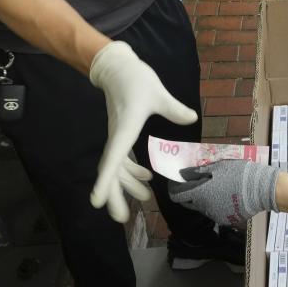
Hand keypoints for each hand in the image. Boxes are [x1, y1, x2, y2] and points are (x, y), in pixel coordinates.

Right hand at [89, 41, 197, 222]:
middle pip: (111, 172)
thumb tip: (191, 118)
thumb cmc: (135, 80)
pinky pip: (122, 159)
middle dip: (115, 195)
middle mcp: (117, 137)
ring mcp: (118, 137)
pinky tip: (147, 177)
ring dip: (127, 185)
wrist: (117, 68)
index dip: (105, 181)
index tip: (96, 203)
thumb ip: (173, 108)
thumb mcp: (158, 93)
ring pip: (117, 168)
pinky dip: (132, 171)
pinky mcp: (121, 134)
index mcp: (124, 130)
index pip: (113, 159)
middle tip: (122, 218)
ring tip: (144, 199)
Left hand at [169, 160, 279, 227]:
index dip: (174, 188)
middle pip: (188, 202)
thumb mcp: (219, 167)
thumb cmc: (239, 174)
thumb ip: (198, 172)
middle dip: (187, 193)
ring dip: (203, 198)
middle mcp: (204, 207)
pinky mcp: (224, 220)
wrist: (261, 190)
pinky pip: (214, 211)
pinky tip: (226, 195)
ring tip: (216, 187)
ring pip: (201, 207)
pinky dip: (215, 204)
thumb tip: (183, 174)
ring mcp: (214, 215)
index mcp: (200, 193)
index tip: (176, 181)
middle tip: (196, 182)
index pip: (177, 195)